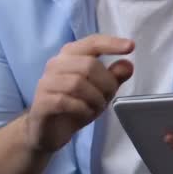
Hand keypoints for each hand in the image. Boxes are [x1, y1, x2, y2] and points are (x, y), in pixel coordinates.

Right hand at [25, 35, 133, 153]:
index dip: (111, 44)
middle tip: (107, 98)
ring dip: (95, 98)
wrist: (49, 130)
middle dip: (106, 84)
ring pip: (77, 83)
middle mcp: (56, 64)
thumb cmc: (76, 105)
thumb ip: (114, 77)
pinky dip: (82, 109)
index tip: (130, 46)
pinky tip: (85, 113)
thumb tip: (128, 65)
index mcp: (71, 56)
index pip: (92, 43)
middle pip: (89, 65)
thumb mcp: (101, 91)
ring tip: (96, 107)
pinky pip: (65, 101)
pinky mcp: (42, 101)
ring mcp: (46, 82)